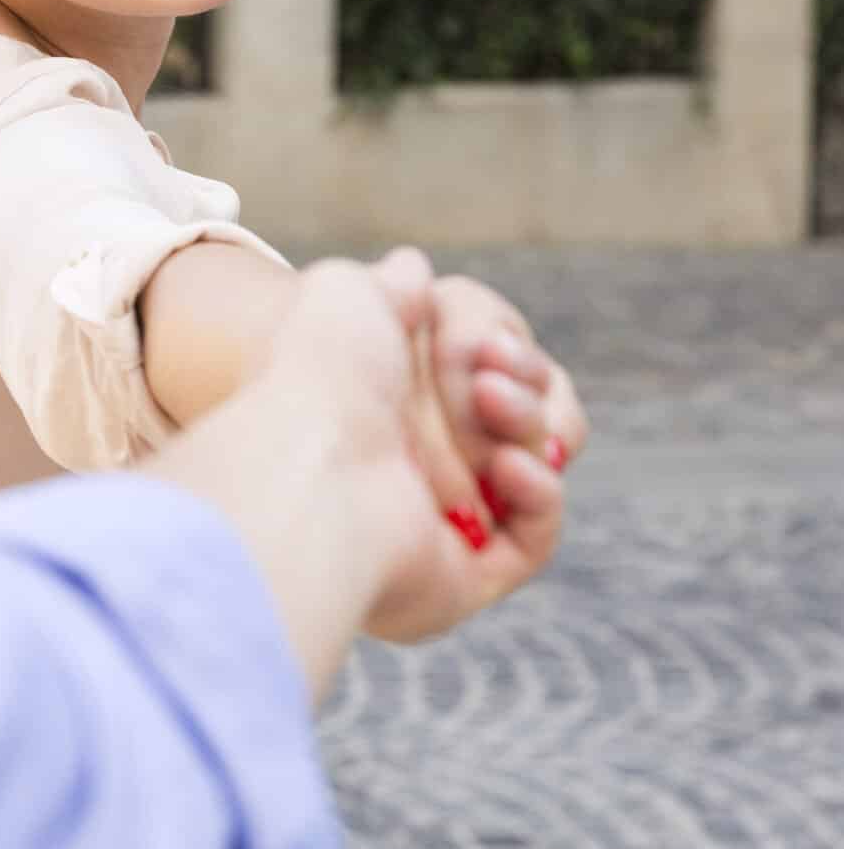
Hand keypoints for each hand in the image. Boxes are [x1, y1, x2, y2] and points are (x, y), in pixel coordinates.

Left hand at [265, 252, 567, 646]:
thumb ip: (389, 284)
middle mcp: (409, 470)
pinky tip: (511, 465)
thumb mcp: (349, 294)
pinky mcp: (462, 578)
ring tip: (491, 403)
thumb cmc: (321, 373)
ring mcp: (436, 527)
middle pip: (516, 422)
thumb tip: (411, 270)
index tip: (484, 339)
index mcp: (385, 409)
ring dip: (528, 427)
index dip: (499, 350)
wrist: (309, 458)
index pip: (477, 377)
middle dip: (520, 387)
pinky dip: (539, 495)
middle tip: (489, 376)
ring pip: (531, 472)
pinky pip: (533, 538)